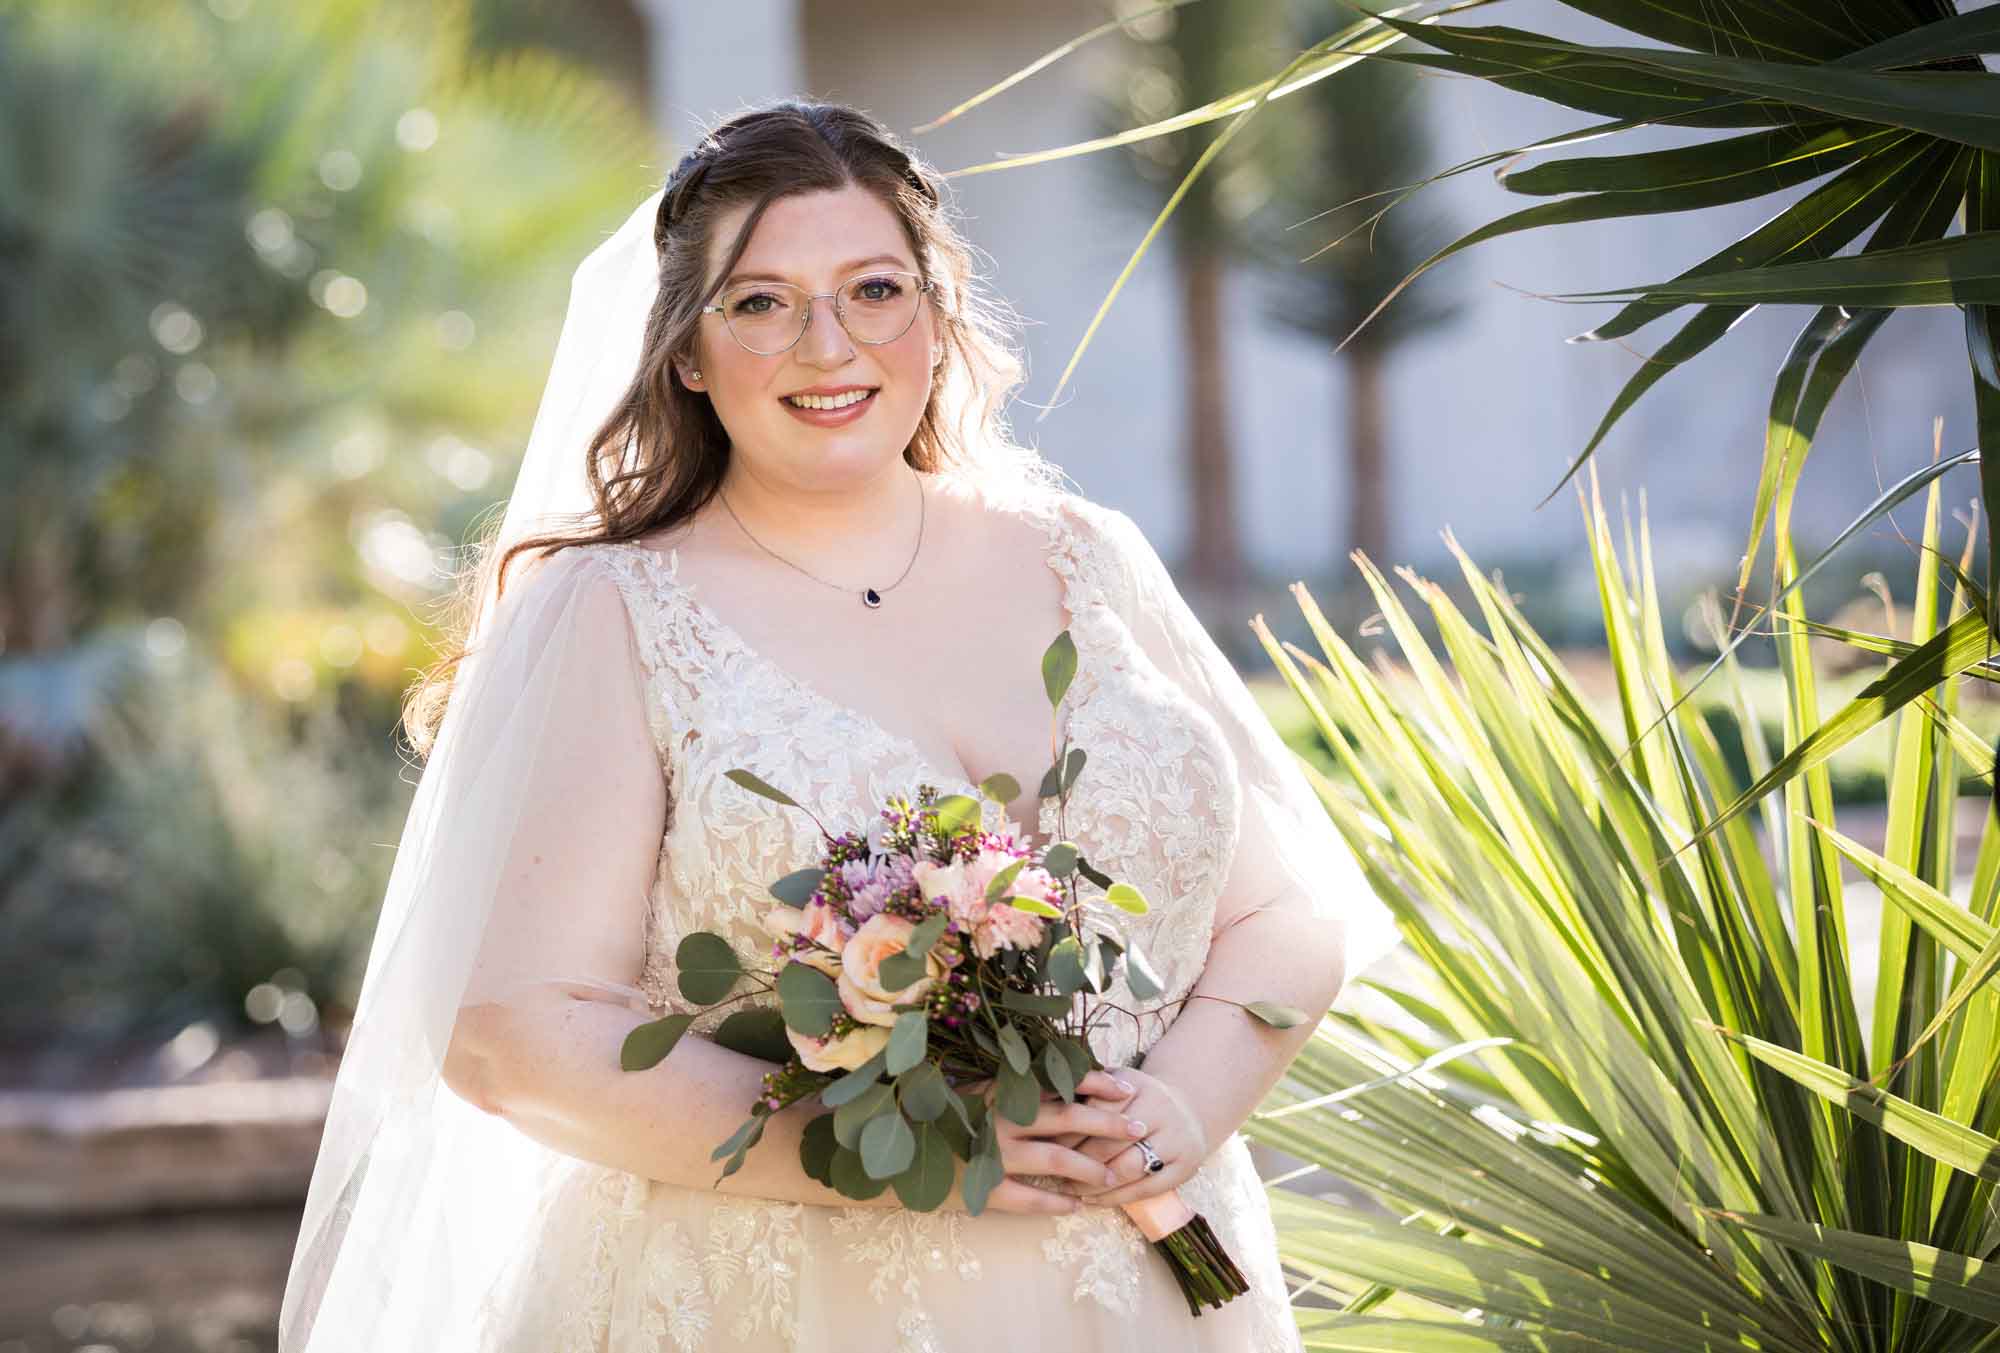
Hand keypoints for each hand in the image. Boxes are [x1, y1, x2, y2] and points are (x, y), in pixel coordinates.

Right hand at [958, 1069, 1142, 1215]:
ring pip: (1055, 1160)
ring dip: (1089, 1168)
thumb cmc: (941, 1115)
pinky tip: (1076, 1207)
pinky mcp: (984, 1187)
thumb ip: (1013, 1084)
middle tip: (1138, 1128)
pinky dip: (1055, 1202)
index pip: (1058, 1081)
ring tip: (1111, 1177)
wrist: (895, 1152)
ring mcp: (994, 1153)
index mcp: (1002, 1090)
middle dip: (1108, 1124)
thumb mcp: (976, 1090)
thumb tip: (1059, 1076)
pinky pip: (1029, 1198)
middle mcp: (1002, 1118)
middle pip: (1068, 1119)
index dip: (1095, 1083)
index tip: (1126, 1087)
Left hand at [1048, 1064, 1209, 1206]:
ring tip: (1070, 1188)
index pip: (1097, 1111)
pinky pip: (1145, 1189)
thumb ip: (1085, 1086)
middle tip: (1053, 1170)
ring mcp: (1177, 1140)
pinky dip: (1116, 1198)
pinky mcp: (1185, 1168)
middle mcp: (1162, 1110)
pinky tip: (1092, 1200)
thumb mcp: (1115, 1082)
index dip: (1069, 1129)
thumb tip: (1043, 1096)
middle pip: (1111, 1141)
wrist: (1188, 1108)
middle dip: (1079, 1159)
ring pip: (1128, 1168)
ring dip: (1095, 1183)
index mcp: (1139, 1085)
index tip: (1046, 1142)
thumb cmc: (1137, 1097)